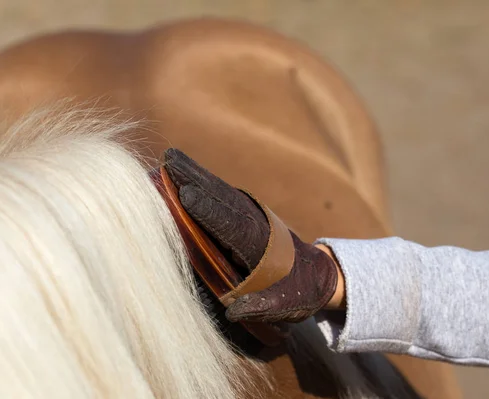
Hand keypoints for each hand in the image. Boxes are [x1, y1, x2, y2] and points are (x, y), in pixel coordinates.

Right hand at [163, 148, 342, 322]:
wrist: (318, 273)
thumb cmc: (300, 291)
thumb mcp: (287, 305)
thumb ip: (262, 306)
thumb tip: (232, 311)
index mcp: (263, 246)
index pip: (232, 226)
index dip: (210, 211)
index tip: (187, 195)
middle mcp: (256, 224)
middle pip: (224, 198)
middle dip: (196, 179)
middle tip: (170, 160)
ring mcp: (252, 216)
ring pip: (221, 191)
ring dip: (196, 174)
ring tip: (170, 158)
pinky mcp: (246, 215)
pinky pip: (222, 195)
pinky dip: (203, 182)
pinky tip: (183, 173)